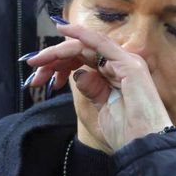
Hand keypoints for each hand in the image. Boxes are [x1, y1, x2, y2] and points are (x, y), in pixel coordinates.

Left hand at [25, 23, 171, 152]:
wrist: (142, 146)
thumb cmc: (125, 133)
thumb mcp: (98, 109)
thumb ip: (89, 89)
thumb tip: (78, 75)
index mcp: (114, 75)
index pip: (82, 61)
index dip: (59, 66)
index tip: (40, 79)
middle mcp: (120, 65)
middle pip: (81, 52)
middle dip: (53, 59)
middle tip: (33, 69)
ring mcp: (125, 62)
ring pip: (86, 46)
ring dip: (58, 51)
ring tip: (38, 60)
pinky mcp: (127, 64)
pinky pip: (100, 43)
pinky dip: (81, 34)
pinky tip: (64, 29)